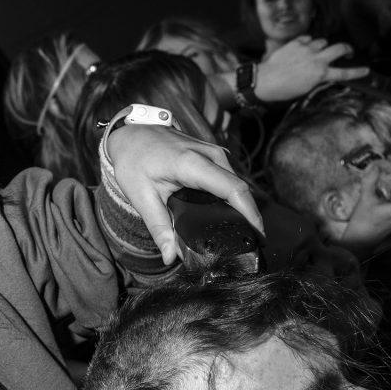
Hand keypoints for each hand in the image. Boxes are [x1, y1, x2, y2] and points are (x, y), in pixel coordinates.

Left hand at [107, 124, 261, 264]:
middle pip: (241, 190)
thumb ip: (158, 228)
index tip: (258, 236)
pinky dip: (233, 199)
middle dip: (249, 218)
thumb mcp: (141, 197)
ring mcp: (215, 153)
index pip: (234, 190)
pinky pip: (230, 179)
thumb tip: (171, 256)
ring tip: (242, 236)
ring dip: (242, 209)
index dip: (250, 214)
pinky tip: (229, 218)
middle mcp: (210, 155)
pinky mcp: (215, 156)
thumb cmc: (133, 161)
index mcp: (193, 164)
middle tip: (249, 246)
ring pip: (237, 185)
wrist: (132, 133)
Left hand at [255, 36, 369, 102]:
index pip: (344, 73)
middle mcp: (316, 60)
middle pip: (339, 48)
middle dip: (346, 49)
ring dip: (322, 47)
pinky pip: (308, 38)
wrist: (264, 81)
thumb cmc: (283, 90)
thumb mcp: (305, 89)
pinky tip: (303, 48)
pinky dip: (308, 42)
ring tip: (315, 53)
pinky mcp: (296, 43)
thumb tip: (324, 74)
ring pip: (323, 42)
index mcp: (320, 75)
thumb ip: (317, 80)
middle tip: (346, 52)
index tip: (366, 70)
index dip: (357, 72)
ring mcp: (307, 49)